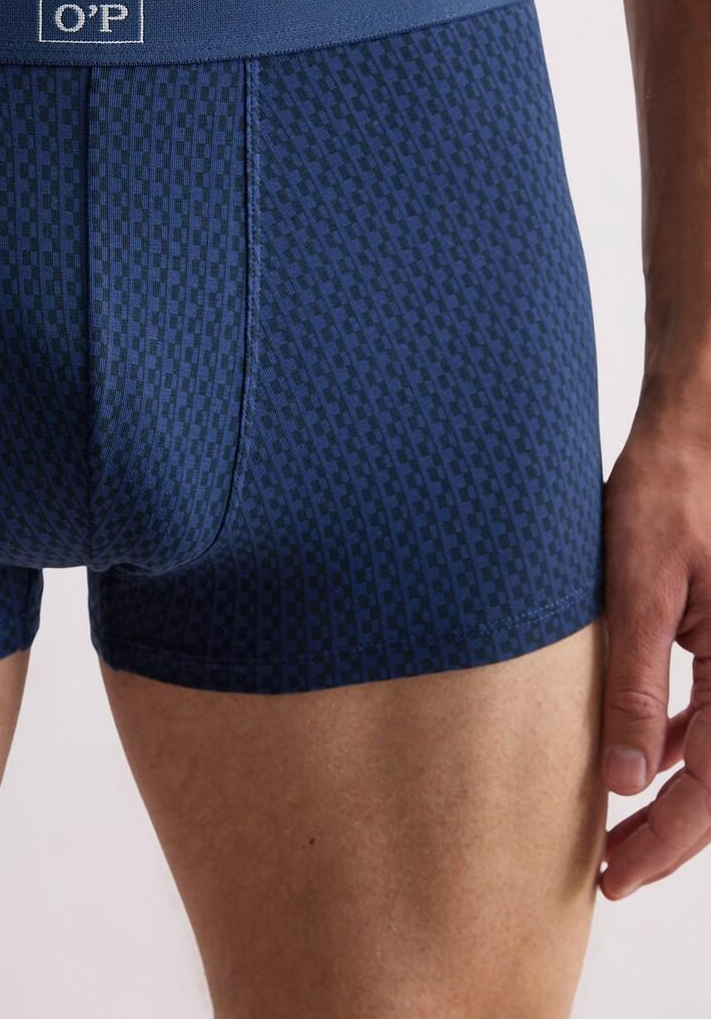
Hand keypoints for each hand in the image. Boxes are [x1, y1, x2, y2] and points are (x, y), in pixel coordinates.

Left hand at [600, 398, 710, 899]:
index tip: (614, 877)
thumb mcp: (638, 585)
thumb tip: (622, 777)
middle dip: (670, 833)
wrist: (699, 432)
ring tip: (615, 830)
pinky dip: (676, 744)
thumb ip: (633, 681)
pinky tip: (636, 757)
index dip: (665, 841)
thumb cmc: (670, 491)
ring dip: (673, 794)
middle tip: (610, 872)